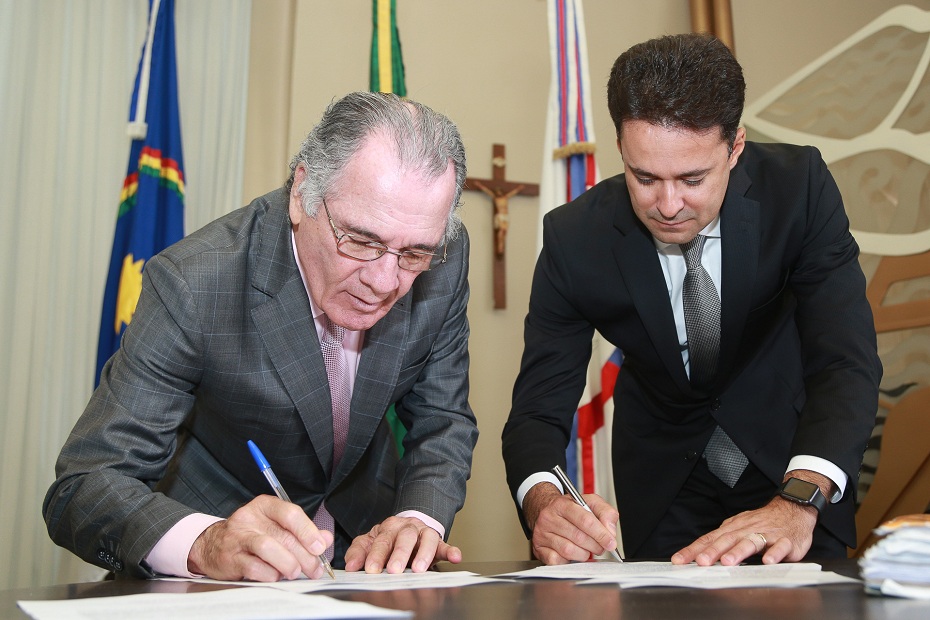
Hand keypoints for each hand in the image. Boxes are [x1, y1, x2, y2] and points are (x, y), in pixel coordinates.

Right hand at [187, 495, 331, 580]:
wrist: (212, 546)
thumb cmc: (250, 535)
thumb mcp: (276, 526)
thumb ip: (302, 532)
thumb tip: (325, 539)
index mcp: (265, 506)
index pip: (291, 513)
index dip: (308, 531)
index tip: (320, 547)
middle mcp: (250, 517)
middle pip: (284, 535)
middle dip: (304, 556)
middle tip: (314, 569)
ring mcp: (237, 537)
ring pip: (268, 548)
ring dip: (288, 564)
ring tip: (294, 572)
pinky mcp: (230, 557)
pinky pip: (254, 567)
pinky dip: (269, 574)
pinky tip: (275, 576)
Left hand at [344, 516, 460, 573]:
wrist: (409, 524)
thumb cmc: (389, 538)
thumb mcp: (370, 541)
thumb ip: (359, 552)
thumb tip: (351, 566)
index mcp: (389, 528)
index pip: (382, 541)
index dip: (376, 555)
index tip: (371, 569)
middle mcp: (407, 528)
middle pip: (404, 538)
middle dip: (399, 554)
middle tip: (394, 570)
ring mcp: (423, 533)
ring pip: (426, 538)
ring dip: (423, 554)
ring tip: (419, 569)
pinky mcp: (438, 541)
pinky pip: (446, 544)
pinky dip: (451, 551)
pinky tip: (455, 557)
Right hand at [523, 482, 618, 564]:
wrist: (545, 510)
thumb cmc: (570, 509)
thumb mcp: (590, 502)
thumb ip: (606, 513)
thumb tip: (610, 532)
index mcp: (562, 504)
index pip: (585, 520)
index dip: (601, 534)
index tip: (611, 543)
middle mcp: (549, 518)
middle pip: (578, 537)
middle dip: (595, 546)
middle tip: (600, 547)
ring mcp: (542, 534)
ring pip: (568, 550)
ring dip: (583, 554)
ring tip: (586, 550)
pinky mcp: (539, 548)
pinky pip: (556, 560)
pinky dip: (568, 561)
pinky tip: (572, 554)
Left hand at [671, 470, 831, 565]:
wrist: (792, 508)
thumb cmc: (762, 522)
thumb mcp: (738, 528)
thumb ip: (721, 541)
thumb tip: (699, 554)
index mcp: (733, 529)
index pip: (709, 539)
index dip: (693, 550)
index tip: (679, 560)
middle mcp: (747, 530)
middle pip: (727, 540)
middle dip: (713, 552)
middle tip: (701, 562)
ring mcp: (767, 535)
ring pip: (751, 542)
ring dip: (739, 552)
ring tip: (728, 561)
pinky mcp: (786, 541)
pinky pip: (780, 547)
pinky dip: (774, 554)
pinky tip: (767, 562)